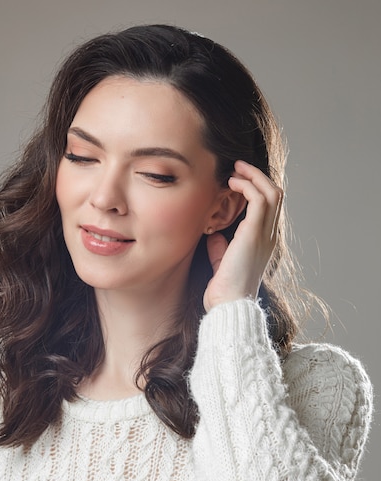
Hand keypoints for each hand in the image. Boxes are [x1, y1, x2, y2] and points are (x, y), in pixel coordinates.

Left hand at [203, 160, 282, 311]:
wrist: (229, 304)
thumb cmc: (224, 289)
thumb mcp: (222, 264)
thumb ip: (221, 249)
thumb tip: (214, 236)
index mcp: (264, 243)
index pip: (270, 208)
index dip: (257, 189)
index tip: (238, 180)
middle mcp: (269, 236)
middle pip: (276, 195)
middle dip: (258, 177)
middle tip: (238, 167)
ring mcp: (265, 234)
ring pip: (271, 192)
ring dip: (253, 177)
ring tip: (235, 170)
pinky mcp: (254, 233)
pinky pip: (259, 199)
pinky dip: (247, 186)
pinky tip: (232, 183)